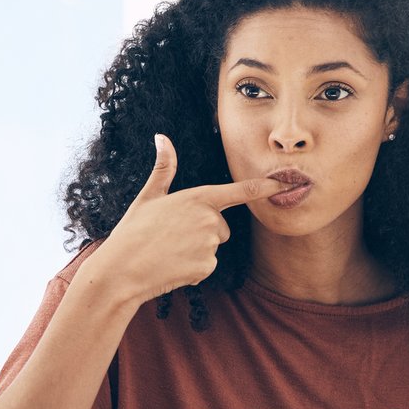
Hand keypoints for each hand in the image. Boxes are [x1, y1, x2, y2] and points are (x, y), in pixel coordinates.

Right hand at [82, 134, 283, 305]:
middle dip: (203, 233)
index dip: (266, 186)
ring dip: (196, 251)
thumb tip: (161, 137)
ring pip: (213, 247)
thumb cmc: (132, 232)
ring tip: (168, 252)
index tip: (287, 182)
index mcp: (198, 198)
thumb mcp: (148, 197)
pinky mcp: (206, 267)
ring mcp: (209, 245)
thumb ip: (164, 168)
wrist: (121, 271)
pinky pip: (206, 266)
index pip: (241, 191)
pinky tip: (171, 267)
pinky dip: (192, 268)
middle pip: (221, 227)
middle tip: (172, 237)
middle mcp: (208, 220)